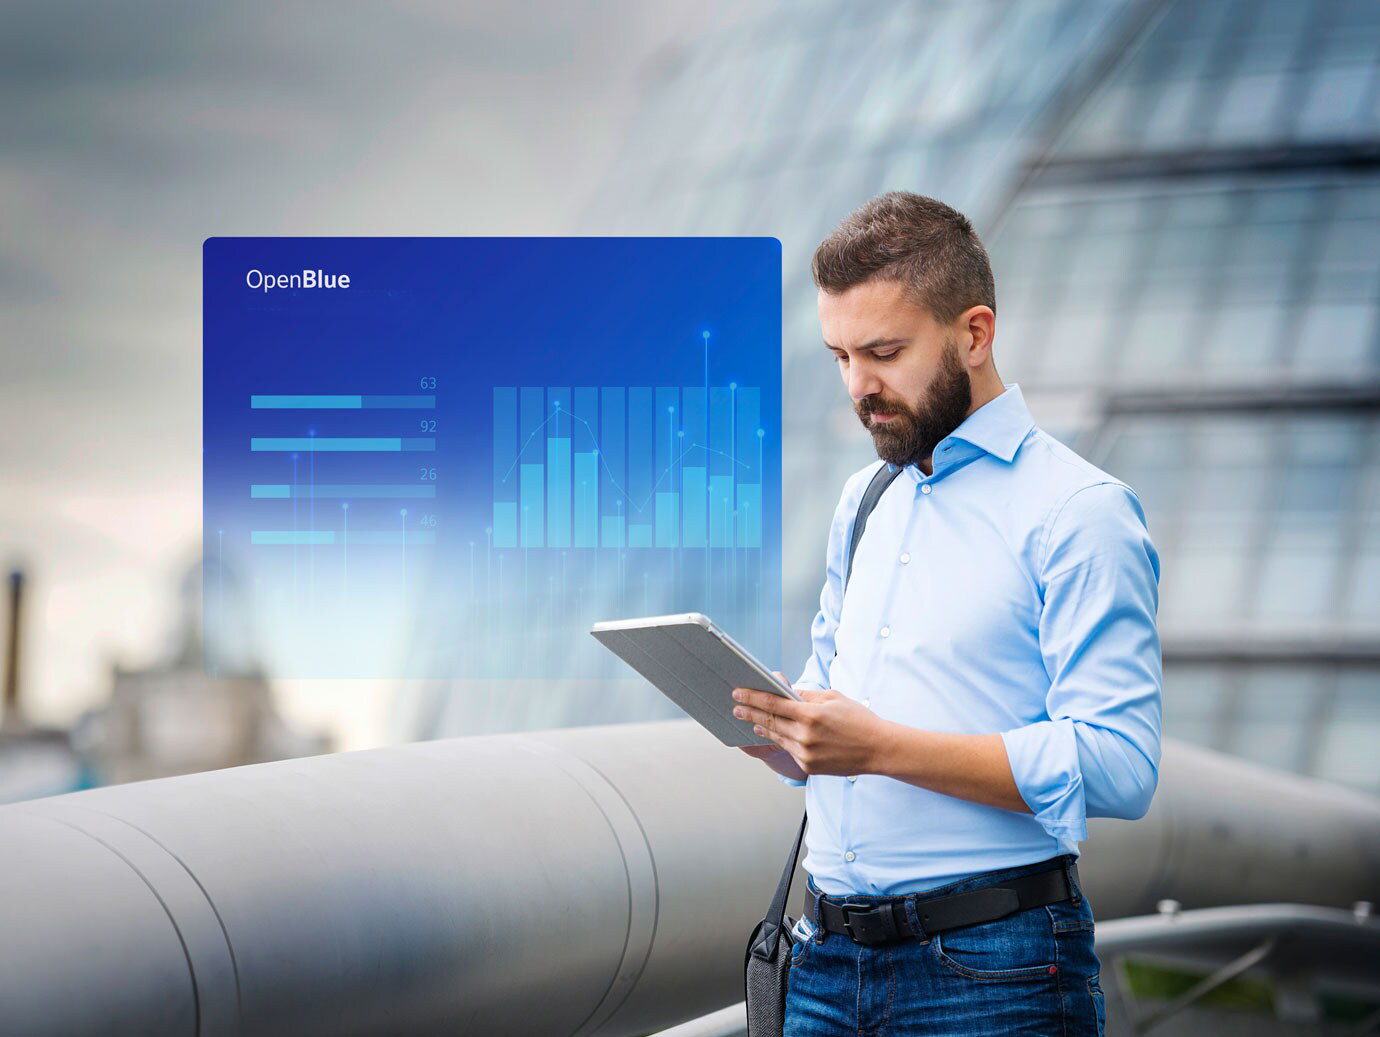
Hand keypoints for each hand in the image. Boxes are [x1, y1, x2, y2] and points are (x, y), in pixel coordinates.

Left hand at [731, 676, 891, 776]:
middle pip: (769, 722)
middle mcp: (805, 735)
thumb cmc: (858, 719)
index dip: (752, 697)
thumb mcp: (833, 698)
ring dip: (762, 728)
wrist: (878, 749)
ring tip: (751, 721)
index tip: (738, 693)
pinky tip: (772, 735)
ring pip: (777, 737)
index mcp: (811, 714)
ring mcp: (806, 753)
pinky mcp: (809, 766)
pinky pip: (790, 750)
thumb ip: (806, 695)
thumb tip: (785, 692)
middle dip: (750, 713)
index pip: (773, 704)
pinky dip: (780, 740)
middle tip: (735, 707)